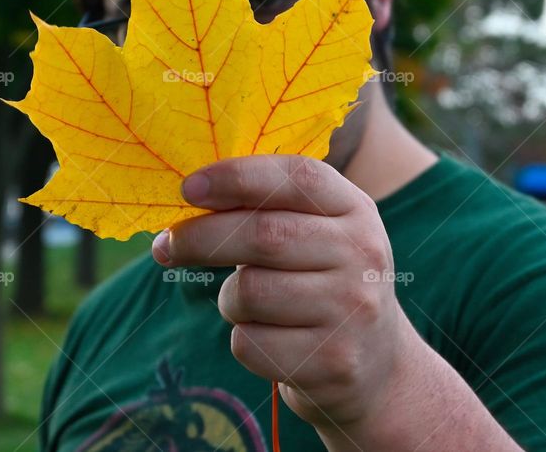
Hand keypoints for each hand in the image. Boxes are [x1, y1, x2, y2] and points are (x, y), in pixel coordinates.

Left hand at [152, 154, 418, 433]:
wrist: (378, 369)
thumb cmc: (322, 285)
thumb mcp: (317, 234)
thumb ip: (268, 207)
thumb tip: (189, 196)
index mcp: (355, 210)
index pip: (298, 177)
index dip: (236, 176)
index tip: (188, 187)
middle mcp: (362, 255)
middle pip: (263, 234)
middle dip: (200, 238)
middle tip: (166, 246)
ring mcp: (353, 311)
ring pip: (250, 293)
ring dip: (229, 299)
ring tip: (249, 304)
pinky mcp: (334, 363)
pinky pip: (250, 344)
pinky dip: (243, 341)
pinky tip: (271, 340)